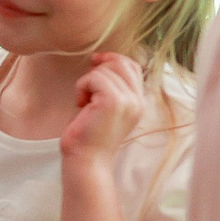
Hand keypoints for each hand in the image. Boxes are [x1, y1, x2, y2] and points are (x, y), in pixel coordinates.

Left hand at [60, 50, 145, 168]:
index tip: (95, 64)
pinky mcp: (113, 101)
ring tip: (84, 104)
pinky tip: (81, 105)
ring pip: (104, 70)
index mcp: (138, 102)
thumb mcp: (104, 106)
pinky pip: (93, 77)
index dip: (113, 59)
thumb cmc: (88, 135)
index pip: (132, 66)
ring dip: (87, 83)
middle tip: (87, 93)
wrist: (86, 160)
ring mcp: (128, 100)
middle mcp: (137, 100)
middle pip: (121, 62)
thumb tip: (101, 59)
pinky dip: (82, 88)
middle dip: (99, 70)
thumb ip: (110, 86)